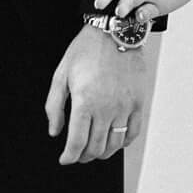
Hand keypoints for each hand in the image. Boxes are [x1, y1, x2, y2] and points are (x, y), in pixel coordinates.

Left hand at [44, 26, 150, 163]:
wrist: (114, 32)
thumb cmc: (85, 51)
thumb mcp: (61, 75)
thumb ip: (54, 106)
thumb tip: (54, 132)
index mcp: (84, 102)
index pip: (77, 142)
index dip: (69, 156)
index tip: (65, 159)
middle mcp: (106, 108)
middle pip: (95, 147)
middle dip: (84, 156)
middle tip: (78, 155)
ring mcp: (125, 107)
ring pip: (114, 144)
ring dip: (103, 153)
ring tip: (94, 151)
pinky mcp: (138, 103)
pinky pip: (132, 132)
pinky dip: (123, 142)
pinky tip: (114, 141)